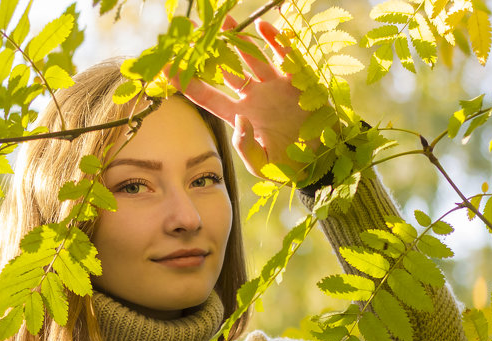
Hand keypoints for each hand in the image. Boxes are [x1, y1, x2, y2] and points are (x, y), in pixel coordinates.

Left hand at [174, 17, 309, 180]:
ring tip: (222, 21)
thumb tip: (239, 118)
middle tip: (190, 32)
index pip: (210, 97)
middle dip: (209, 51)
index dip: (189, 83)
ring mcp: (275, 86)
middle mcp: (255, 97)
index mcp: (242, 116)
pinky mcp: (298, 81)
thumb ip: (245, 147)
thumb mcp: (263, 165)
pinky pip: (285, 56)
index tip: (168, 69)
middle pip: (226, 69)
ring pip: (252, 57)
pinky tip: (262, 26)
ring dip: (237, 38)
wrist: (323, 164)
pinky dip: (276, 40)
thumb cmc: (291, 167)